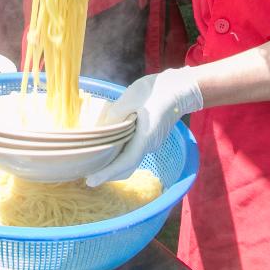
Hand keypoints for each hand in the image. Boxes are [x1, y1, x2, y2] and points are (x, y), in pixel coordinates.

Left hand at [85, 68, 203, 186]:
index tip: (91, 181)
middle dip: (108, 173)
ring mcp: (152, 142)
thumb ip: (116, 112)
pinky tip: (109, 147)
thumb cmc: (156, 91)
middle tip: (88, 175)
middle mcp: (150, 144)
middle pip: (127, 166)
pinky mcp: (151, 137)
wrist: (180, 88)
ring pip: (130, 160)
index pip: (125, 162)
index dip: (107, 173)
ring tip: (96, 163)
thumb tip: (103, 126)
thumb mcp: (132, 97)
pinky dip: (120, 155)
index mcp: (145, 137)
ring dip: (114, 164)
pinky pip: (134, 151)